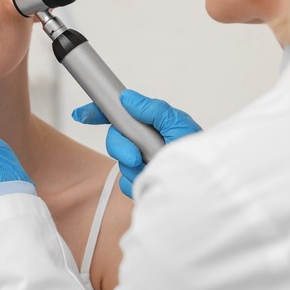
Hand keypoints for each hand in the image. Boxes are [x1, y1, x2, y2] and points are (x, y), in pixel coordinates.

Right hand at [72, 89, 201, 197]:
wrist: (207, 191)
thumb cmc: (201, 156)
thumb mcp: (180, 125)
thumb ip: (154, 110)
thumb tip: (127, 99)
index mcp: (152, 125)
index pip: (120, 115)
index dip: (98, 112)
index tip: (82, 114)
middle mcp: (145, 143)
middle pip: (114, 138)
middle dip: (121, 147)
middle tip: (136, 156)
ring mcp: (143, 164)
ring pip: (119, 162)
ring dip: (133, 168)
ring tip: (154, 171)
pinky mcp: (142, 185)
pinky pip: (125, 183)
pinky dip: (136, 184)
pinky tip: (151, 184)